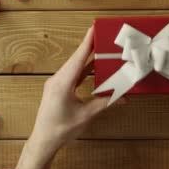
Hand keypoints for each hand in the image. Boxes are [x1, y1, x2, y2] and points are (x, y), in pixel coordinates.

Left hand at [13, 26, 124, 168]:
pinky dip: (83, 70)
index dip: (87, 43)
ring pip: (74, 67)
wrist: (43, 141)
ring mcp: (56, 84)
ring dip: (87, 59)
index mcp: (63, 83)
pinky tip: (93, 67)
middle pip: (76, 59)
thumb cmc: (62, 129)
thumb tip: (124, 97)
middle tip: (103, 35)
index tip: (94, 28)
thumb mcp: (86, 115)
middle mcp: (57, 79)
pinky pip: (72, 75)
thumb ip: (105, 103)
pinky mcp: (58, 89)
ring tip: (101, 49)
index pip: (78, 58)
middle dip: (90, 47)